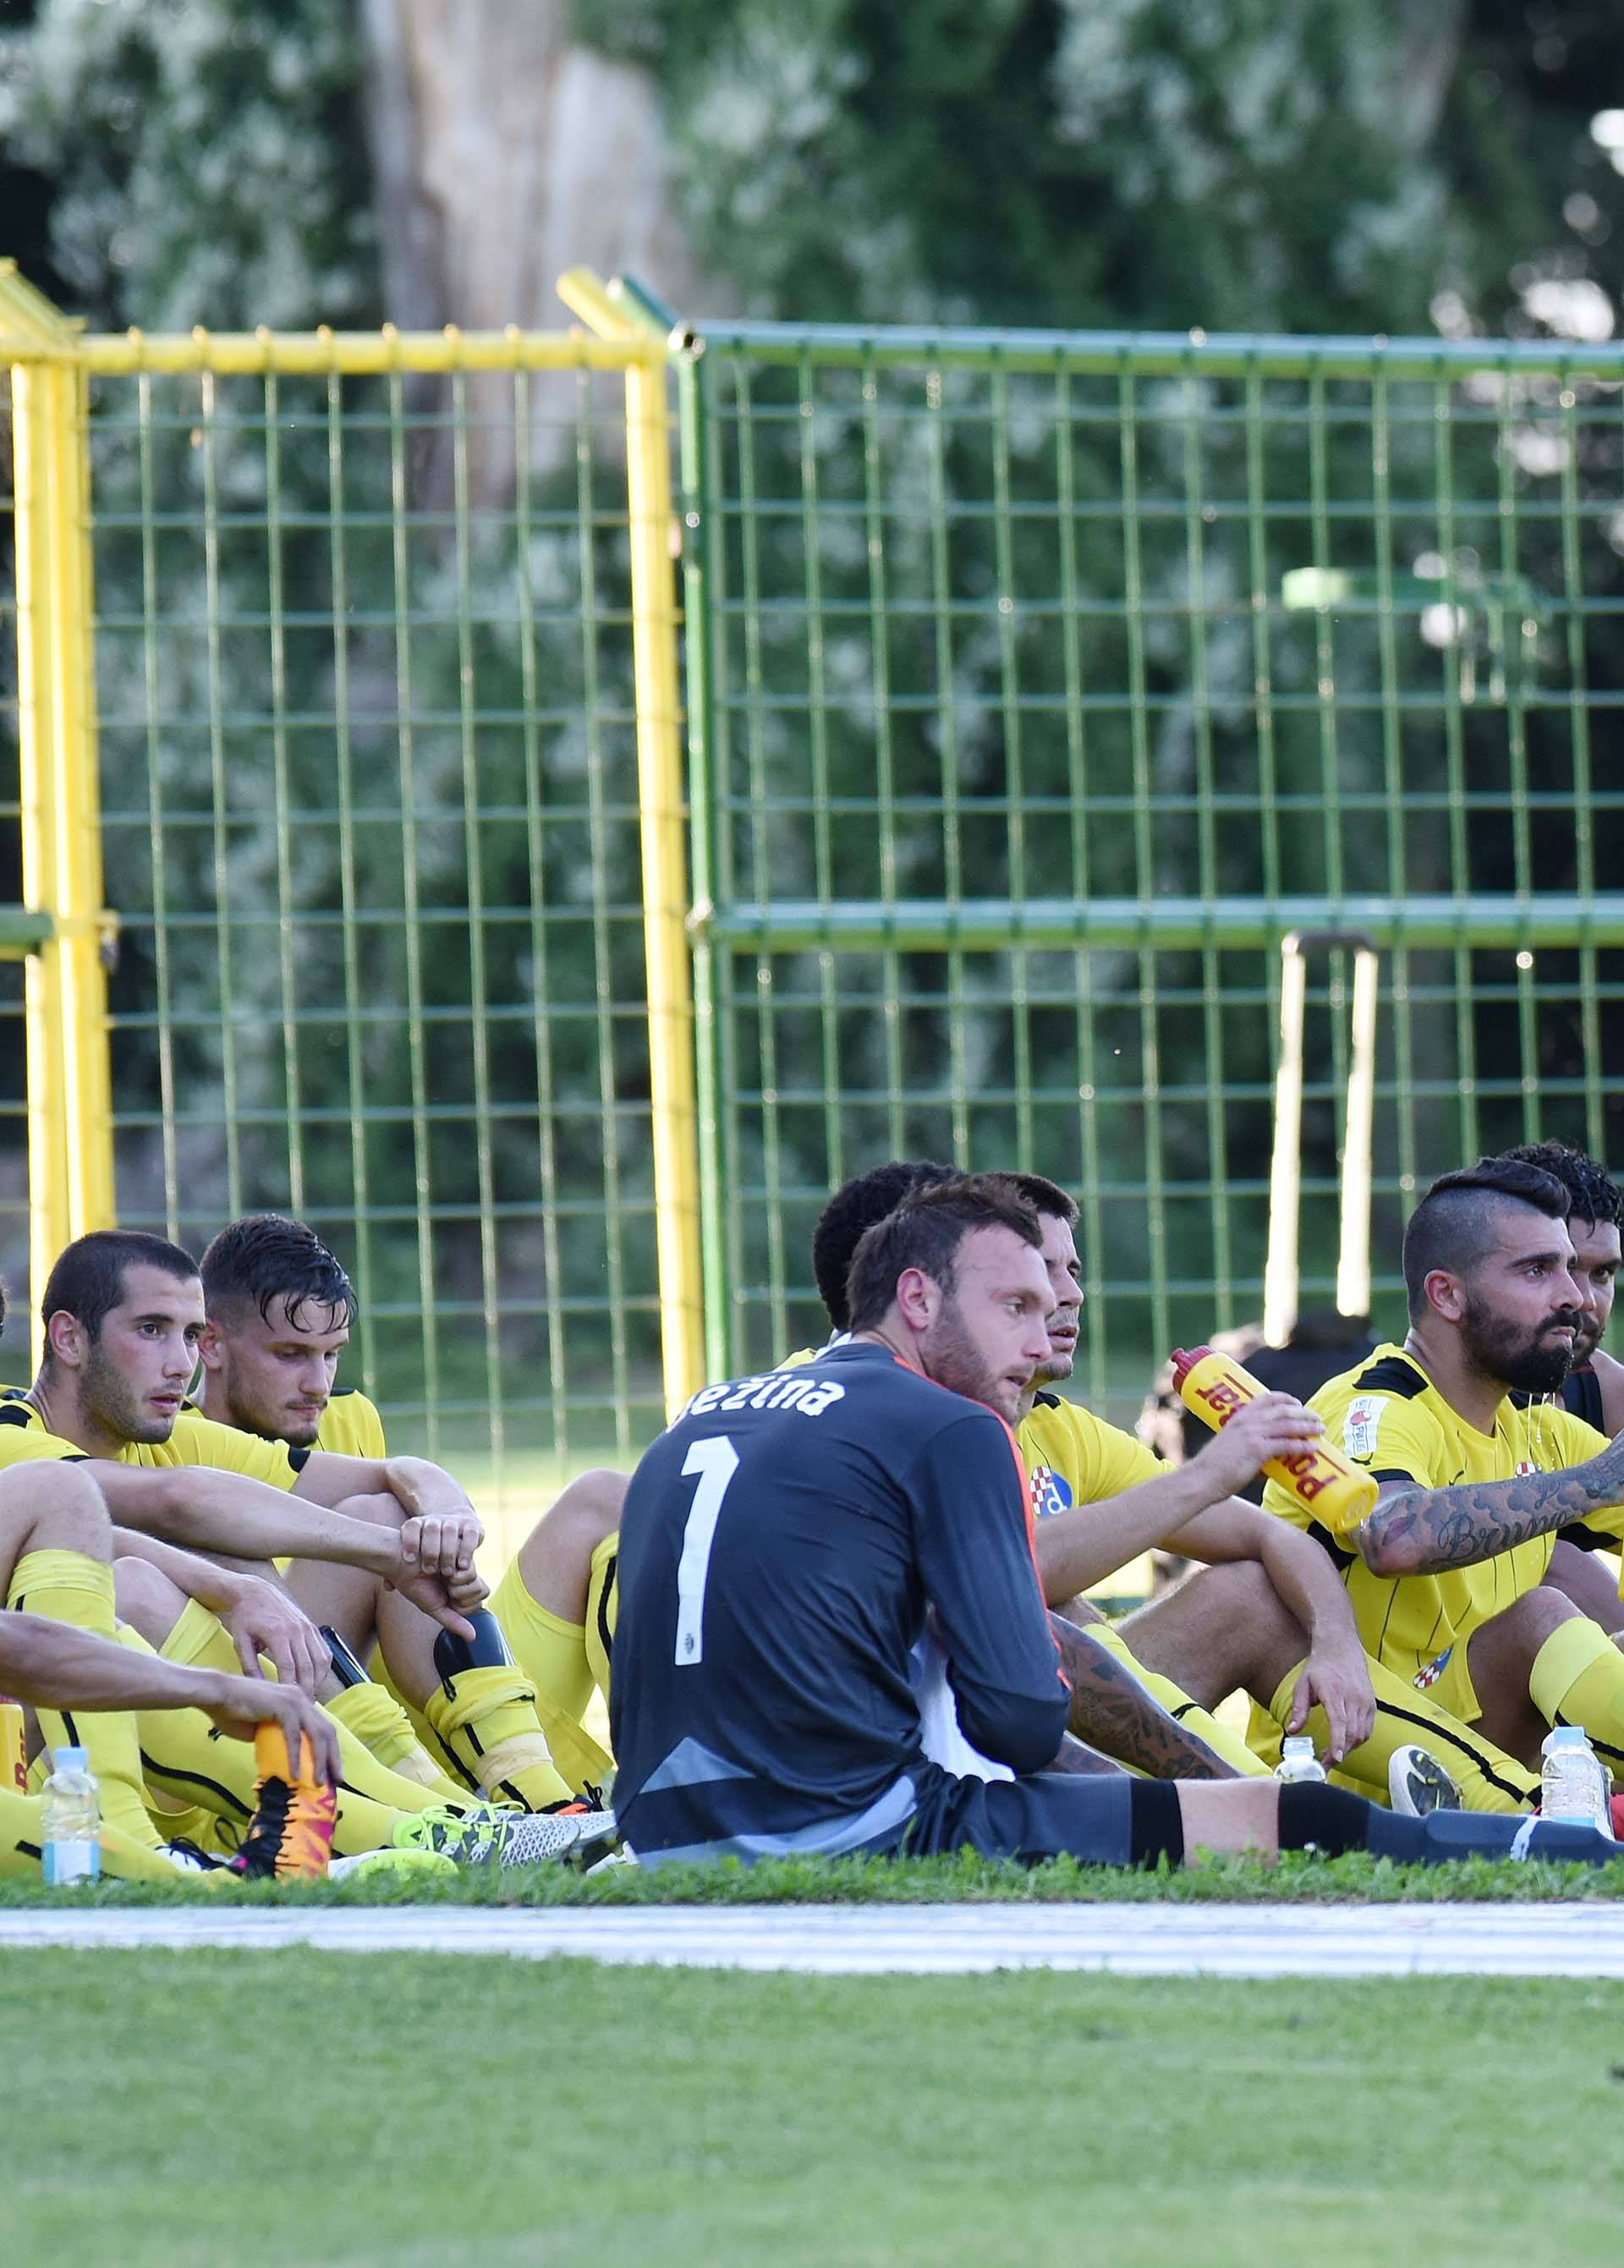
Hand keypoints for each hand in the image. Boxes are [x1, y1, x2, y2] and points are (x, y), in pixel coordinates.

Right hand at [201, 1674, 340, 1785]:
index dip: (331, 1751)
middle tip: (337, 1781)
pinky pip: (294, 1736)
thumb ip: (278, 1739)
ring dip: (320, 1761)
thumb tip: (286, 1760)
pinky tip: (295, 1774)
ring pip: (316, 1734)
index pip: (322, 1728)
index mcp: (299, 1702)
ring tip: (318, 1782)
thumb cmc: (234, 1713)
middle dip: (333, 1758)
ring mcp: (294, 1700)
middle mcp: (301, 1699)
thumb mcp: (263, 1730)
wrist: (216, 1696)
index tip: (332, 1773)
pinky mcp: (283, 1706)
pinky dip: (295, 1756)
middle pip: (327, 1731)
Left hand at [220, 1575, 328, 1696]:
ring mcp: (307, 1627)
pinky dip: (323, 1669)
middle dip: (306, 1690)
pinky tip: (316, 1681)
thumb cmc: (245, 1618)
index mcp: (277, 1633)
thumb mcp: (240, 1642)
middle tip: (302, 1708)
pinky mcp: (312, 1627)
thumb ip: (249, 1667)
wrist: (255, 1591)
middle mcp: (297, 1629)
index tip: (288, 1704)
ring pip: (320, 1660)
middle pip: (308, 1666)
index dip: (290, 1687)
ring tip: (310, 1697)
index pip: (289, 1667)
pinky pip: (324, 1652)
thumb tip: (260, 1690)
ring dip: (318, 1681)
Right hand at [385, 1558, 486, 1641]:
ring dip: (453, 1581)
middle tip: (442, 1584)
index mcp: (462, 1586)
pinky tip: (439, 1567)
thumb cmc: (413, 1584)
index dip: (464, 1603)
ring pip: (474, 1578)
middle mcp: (465, 1572)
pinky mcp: (460, 1546)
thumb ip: (453, 1621)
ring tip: (437, 1573)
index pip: (479, 1600)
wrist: (399, 1562)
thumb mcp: (434, 1608)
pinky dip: (453, 1571)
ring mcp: (463, 1558)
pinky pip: (469, 1567)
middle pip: (481, 1589)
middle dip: (459, 1592)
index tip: (446, 1597)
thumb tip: (473, 1638)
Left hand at [399, 1509, 482, 1582]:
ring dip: (448, 1551)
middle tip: (429, 1571)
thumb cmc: (430, 1550)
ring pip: (450, 1529)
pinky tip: (462, 1566)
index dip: (409, 1541)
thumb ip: (400, 1570)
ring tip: (447, 1573)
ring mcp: (455, 1521)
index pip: (411, 1525)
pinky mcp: (472, 1526)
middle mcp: (436, 1519)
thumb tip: (389, 1587)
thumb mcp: (415, 1555)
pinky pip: (470, 1534)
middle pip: (430, 1527)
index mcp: (419, 1524)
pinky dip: (466, 1549)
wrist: (457, 1527)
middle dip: (430, 1550)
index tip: (409, 1560)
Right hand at [1192, 1390, 1325, 1501]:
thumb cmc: (1213, 1469)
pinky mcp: (1258, 1450)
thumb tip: (1269, 1467)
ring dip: (1307, 1426)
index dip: (1285, 1398)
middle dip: (1302, 1412)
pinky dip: (1302, 1446)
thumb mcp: (1230, 1449)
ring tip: (1319, 1429)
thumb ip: (1251, 1452)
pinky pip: (1287, 1445)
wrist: (1201, 1479)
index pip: (1265, 1398)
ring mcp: (1253, 1434)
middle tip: (1315, 1417)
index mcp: (1239, 1417)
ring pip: (1288, 1425)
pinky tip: (1312, 1448)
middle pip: (1282, 1409)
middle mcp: (1247, 1421)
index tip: (1297, 1403)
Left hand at [1286, 1645, 1376, 1764]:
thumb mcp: (1303, 1684)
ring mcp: (1366, 1701)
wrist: (1342, 1648)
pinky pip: (1368, 1730)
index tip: (1334, 1758)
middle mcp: (1354, 1697)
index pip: (1340, 1721)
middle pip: (1351, 1733)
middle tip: (1324, 1765)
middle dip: (1339, 1753)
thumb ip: (1299, 1709)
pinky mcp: (1372, 1705)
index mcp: (1335, 1691)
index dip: (1338, 1742)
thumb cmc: (1320, 1667)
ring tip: (1332, 1755)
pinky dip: (1357, 1741)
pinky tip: (1345, 1743)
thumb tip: (1293, 1731)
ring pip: (1361, 1735)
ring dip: (1348, 1749)